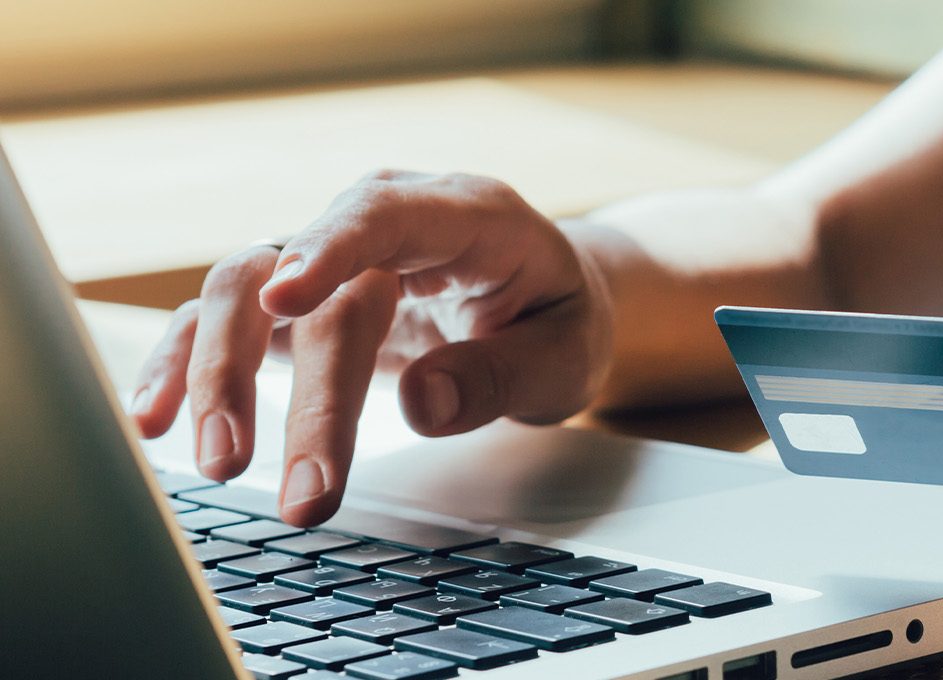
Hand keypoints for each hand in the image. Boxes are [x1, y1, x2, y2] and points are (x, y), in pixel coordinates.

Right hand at [130, 170, 612, 525]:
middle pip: (309, 280)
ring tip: (220, 464)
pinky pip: (228, 318)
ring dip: (219, 374)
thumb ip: (504, 376)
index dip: (333, 248)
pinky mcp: (300, 298)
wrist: (545, 304)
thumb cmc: (558, 321)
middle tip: (304, 492)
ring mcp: (334, 256)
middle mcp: (385, 222)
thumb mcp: (567, 354)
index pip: (386, 214)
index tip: (287, 300)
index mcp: (467, 216)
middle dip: (297, 388)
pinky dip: (187, 363)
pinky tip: (157, 417)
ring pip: (244, 290)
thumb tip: (422, 405)